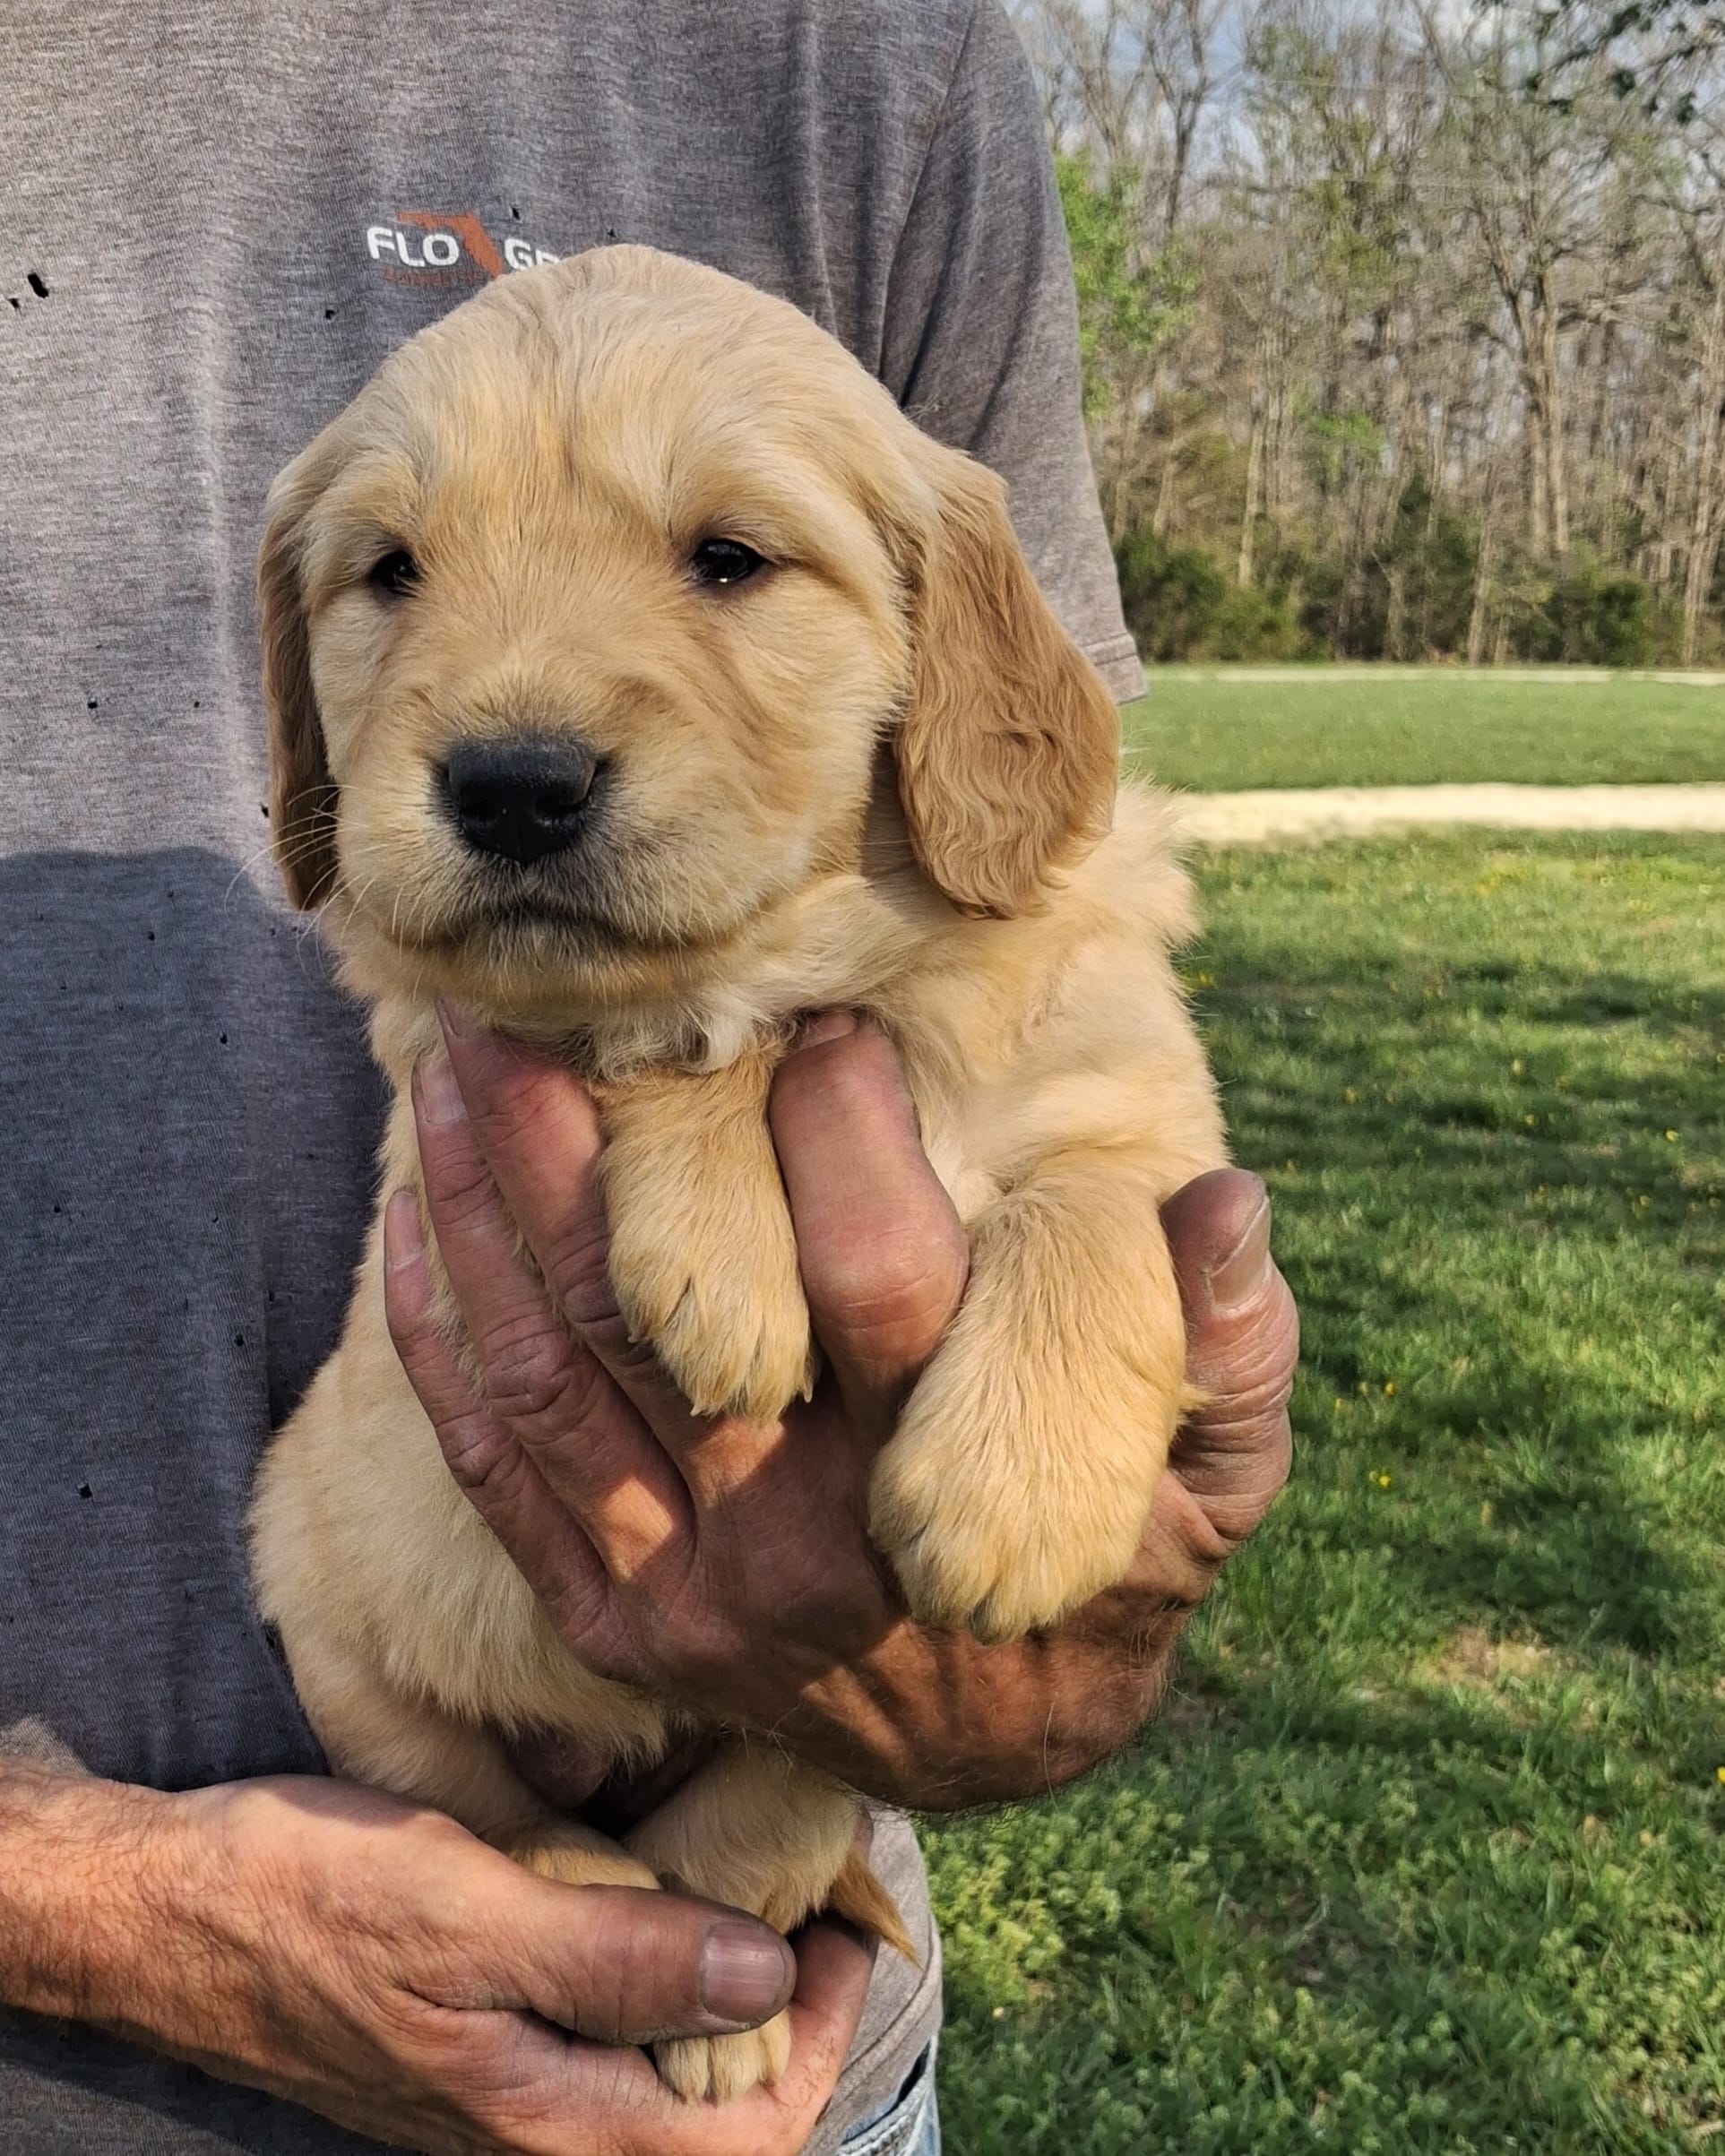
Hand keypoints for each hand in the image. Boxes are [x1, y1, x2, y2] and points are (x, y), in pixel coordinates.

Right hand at [0, 1763, 870, 2155]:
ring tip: (756, 1876)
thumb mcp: (468, 1914)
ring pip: (660, 2071)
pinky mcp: (480, 2043)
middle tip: (812, 1889)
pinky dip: (657, 1973)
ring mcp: (505, 2088)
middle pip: (715, 2114)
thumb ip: (614, 1958)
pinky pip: (604, 2036)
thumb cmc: (308, 1901)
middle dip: (786, 2012)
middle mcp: (535, 2125)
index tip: (838, 1925)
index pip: (744, 2138)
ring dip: (725, 1988)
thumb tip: (759, 1975)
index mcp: (545, 2119)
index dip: (817, 2041)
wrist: (174, 1908)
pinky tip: (661, 1886)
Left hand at [387, 1011, 1294, 1813]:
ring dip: (489, 1208)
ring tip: (450, 1066)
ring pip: (557, 1372)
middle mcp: (801, 1539)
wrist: (995, 1753)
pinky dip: (443, 1343)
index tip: (809, 1008)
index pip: (877, 1274)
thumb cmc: (1107, 1574)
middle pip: (669, 1312)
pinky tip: (414, 1222)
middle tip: (542, 997)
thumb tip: (1225, 1197)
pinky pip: (499, 1471)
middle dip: (597, 1140)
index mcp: (945, 1479)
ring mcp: (689, 1595)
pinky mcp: (613, 1628)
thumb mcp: (1211, 1486)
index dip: (837, 1126)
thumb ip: (1230, 1349)